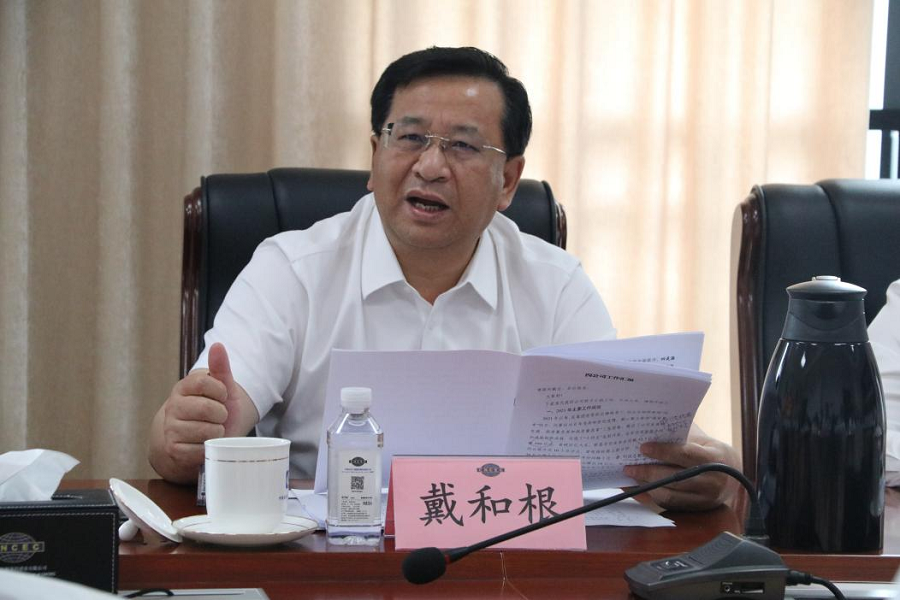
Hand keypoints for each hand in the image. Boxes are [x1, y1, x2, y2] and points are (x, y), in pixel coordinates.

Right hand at [148, 343, 257, 482]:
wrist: (202, 439)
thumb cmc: (215, 411)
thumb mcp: (222, 389)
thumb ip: (220, 368)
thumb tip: (217, 345)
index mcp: (183, 388)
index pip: (204, 381)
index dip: (221, 391)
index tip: (223, 396)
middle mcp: (173, 406)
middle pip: (207, 408)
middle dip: (221, 414)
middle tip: (219, 416)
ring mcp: (171, 428)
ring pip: (206, 431)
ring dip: (217, 432)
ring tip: (213, 430)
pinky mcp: (174, 449)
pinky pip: (200, 449)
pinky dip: (209, 448)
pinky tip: (205, 444)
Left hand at [622, 425, 741, 510]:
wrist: (731, 476)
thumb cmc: (709, 451)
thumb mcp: (702, 440)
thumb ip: (681, 436)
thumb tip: (649, 431)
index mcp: (715, 459)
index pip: (686, 454)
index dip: (663, 451)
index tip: (643, 447)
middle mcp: (712, 482)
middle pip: (675, 479)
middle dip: (649, 473)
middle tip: (628, 466)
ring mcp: (705, 499)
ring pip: (670, 496)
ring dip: (647, 486)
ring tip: (631, 476)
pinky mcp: (696, 510)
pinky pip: (669, 506)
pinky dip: (651, 497)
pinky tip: (638, 488)